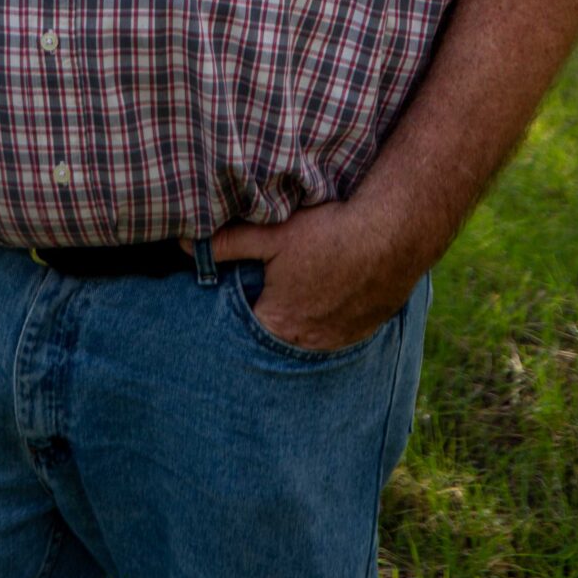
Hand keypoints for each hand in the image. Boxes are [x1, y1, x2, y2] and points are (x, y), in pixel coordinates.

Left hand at [204, 200, 423, 352]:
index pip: (244, 336)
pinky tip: (328, 300)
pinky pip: (337, 337)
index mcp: (279, 323)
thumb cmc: (329, 234)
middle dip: (268, 325)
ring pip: (308, 343)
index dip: (237, 319)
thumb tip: (184, 245)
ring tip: (298, 299)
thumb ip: (228, 244)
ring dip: (300, 326)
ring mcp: (339, 341)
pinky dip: (328, 323)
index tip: (234, 304)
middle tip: (267, 299)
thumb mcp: (273, 235)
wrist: (392, 235)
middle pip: (276, 342)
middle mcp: (308, 343)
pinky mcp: (364, 332)